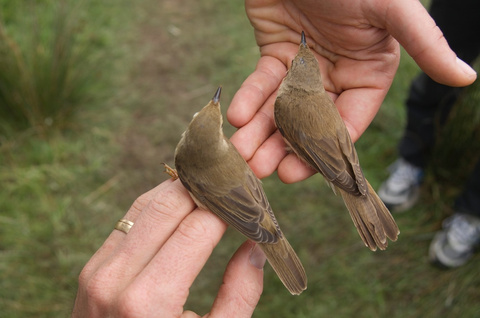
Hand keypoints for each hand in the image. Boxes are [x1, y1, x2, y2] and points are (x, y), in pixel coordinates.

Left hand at [72, 179, 265, 317]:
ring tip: (211, 189)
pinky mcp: (93, 266)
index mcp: (150, 301)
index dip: (227, 207)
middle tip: (232, 186)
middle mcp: (118, 278)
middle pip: (169, 205)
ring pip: (147, 204)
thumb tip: (255, 247)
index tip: (248, 199)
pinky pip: (130, 218)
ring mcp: (99, 269)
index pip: (197, 228)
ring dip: (181, 190)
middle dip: (205, 190)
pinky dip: (158, 204)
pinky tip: (181, 203)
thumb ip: (239, 294)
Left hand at [227, 0, 476, 183]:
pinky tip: (239, 116)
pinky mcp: (277, 55)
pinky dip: (250, 99)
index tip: (301, 172)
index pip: (348, 120)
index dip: (325, 149)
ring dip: (261, 132)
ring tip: (242, 153)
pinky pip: (262, 82)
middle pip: (309, 122)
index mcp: (368, 74)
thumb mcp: (390, 8)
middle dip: (285, 147)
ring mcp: (304, 68)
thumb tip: (467, 78)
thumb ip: (425, 43)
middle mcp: (336, 76)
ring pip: (281, 108)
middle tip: (260, 169)